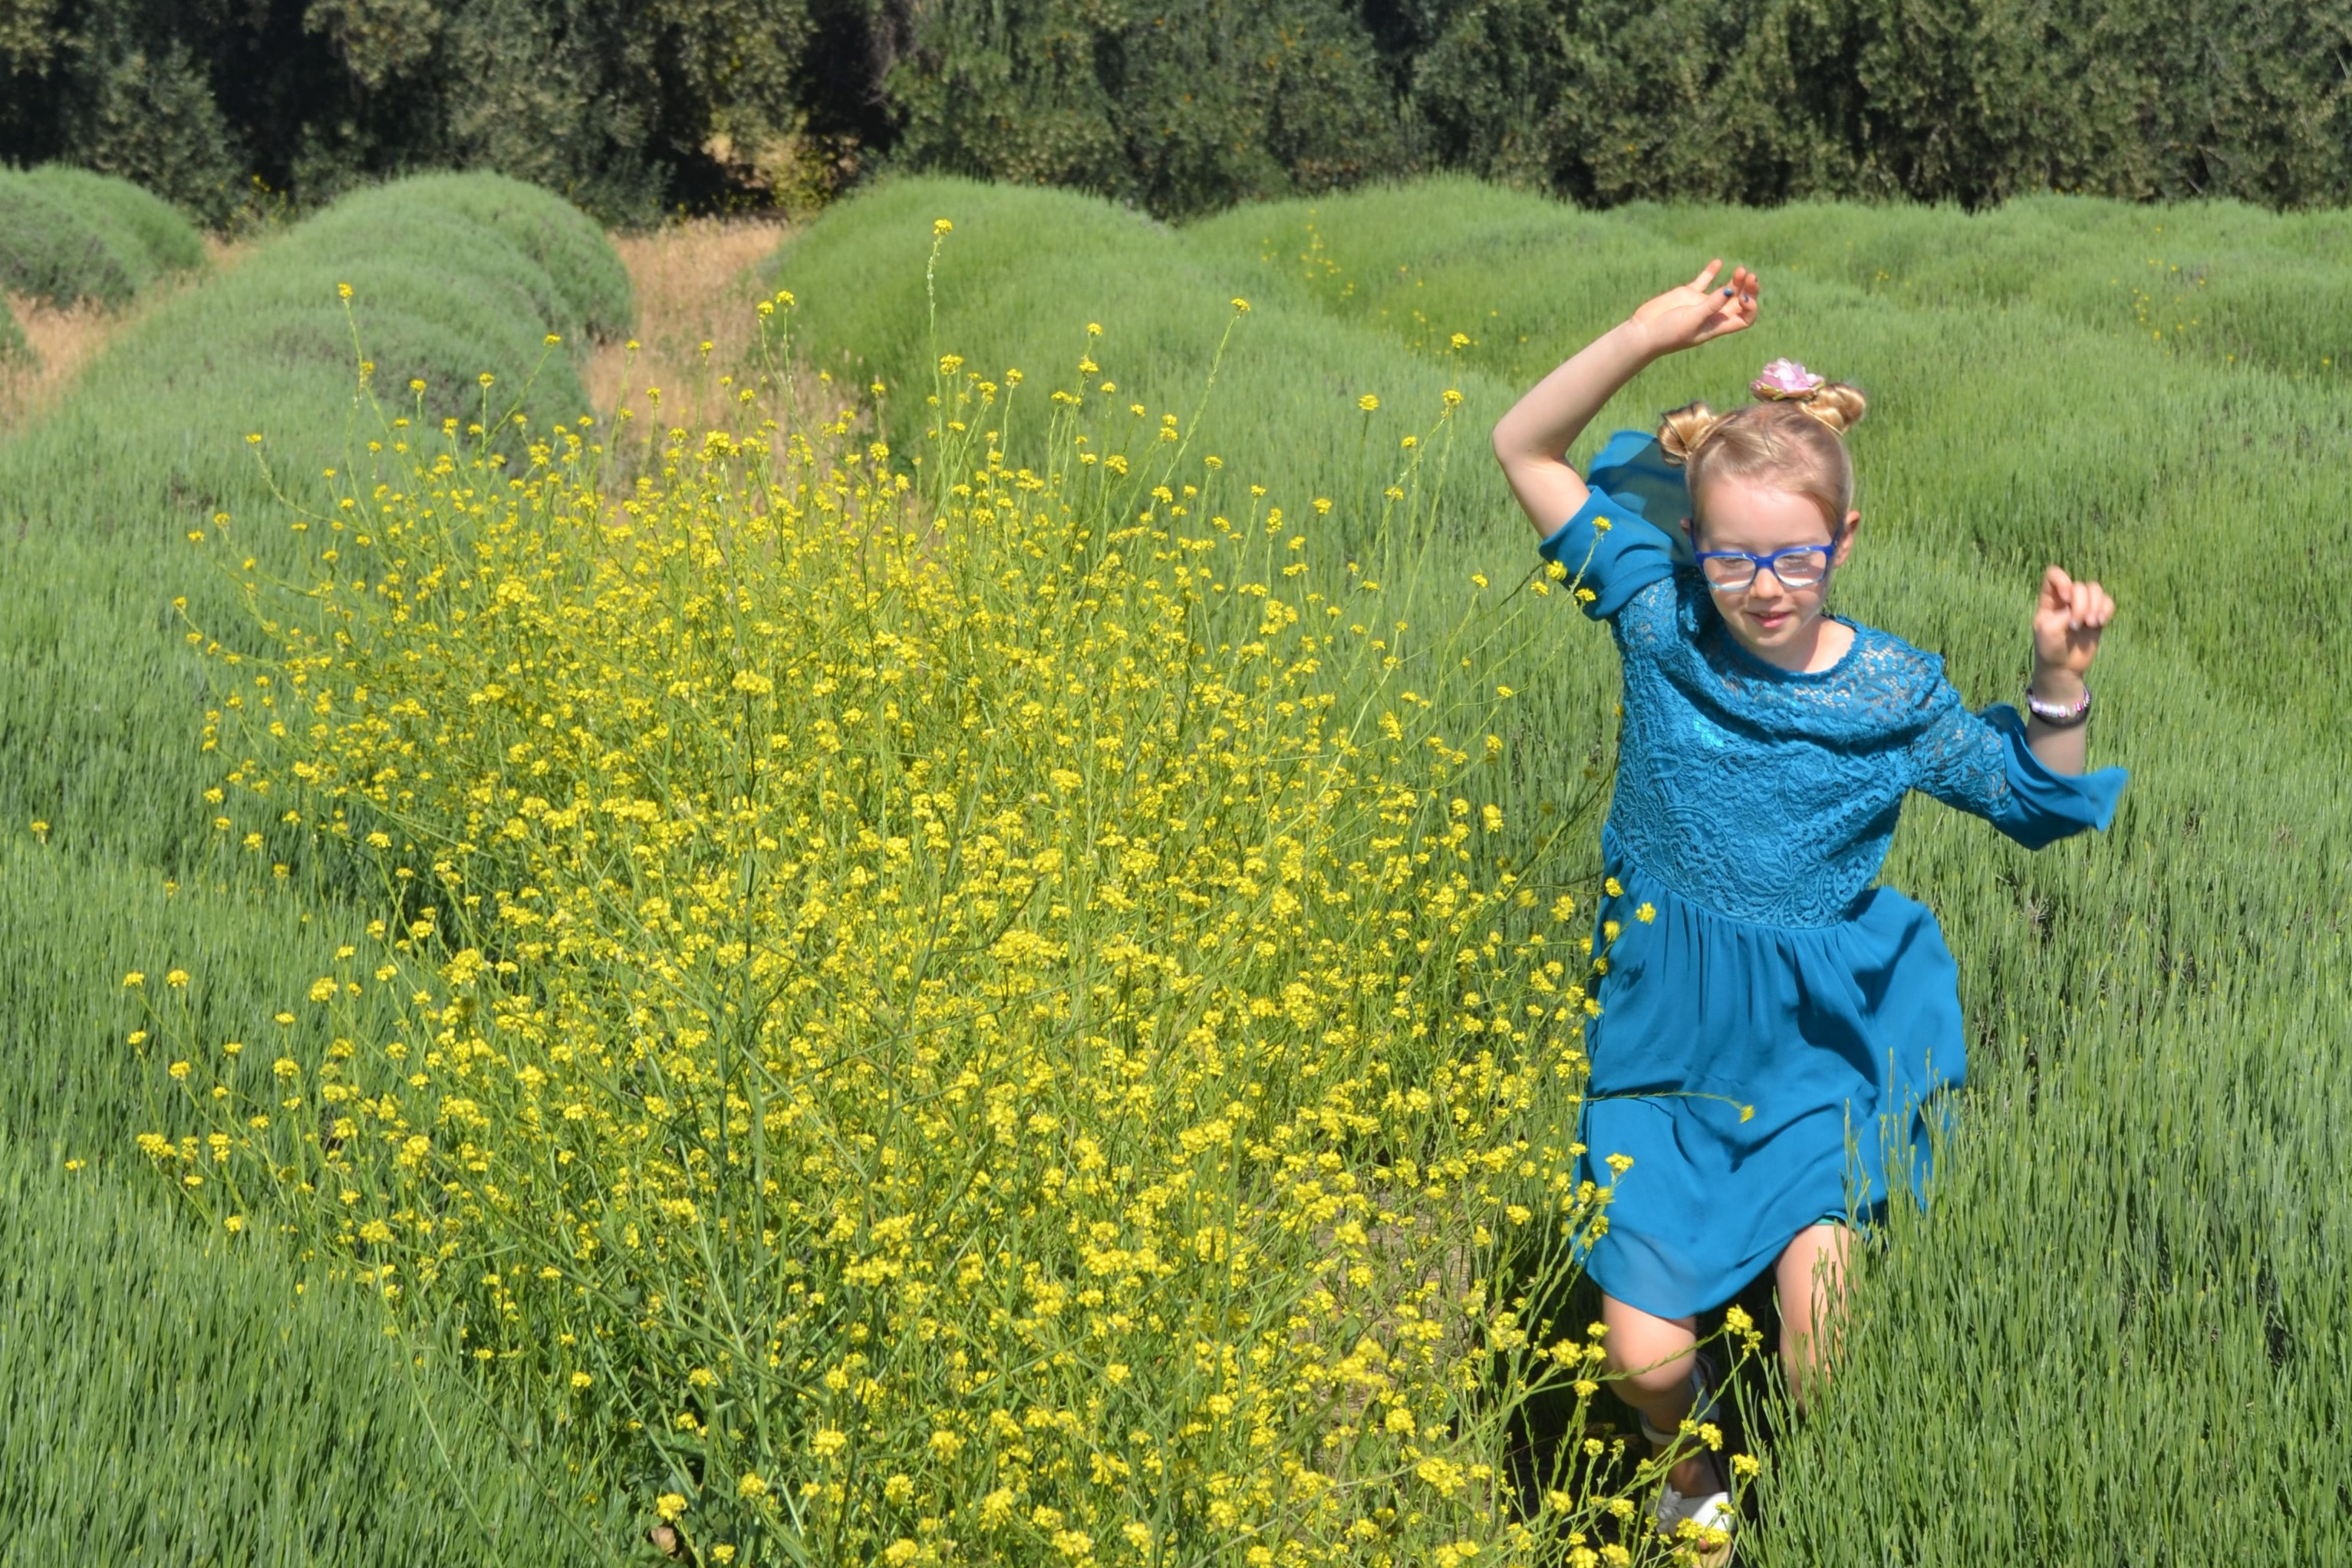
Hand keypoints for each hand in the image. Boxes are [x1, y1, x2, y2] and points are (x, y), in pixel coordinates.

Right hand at [1628, 260, 1758, 356]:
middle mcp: (1713, 314)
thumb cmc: (1669, 333)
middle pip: (1740, 301)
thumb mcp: (1692, 320)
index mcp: (1718, 325)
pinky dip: (1712, 272)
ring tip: (1740, 270)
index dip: (1751, 307)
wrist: (1644, 332)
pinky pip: (1704, 281)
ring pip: (1726, 289)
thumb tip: (1730, 290)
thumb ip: (1711, 305)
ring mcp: (1701, 303)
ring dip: (1736, 280)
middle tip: (1749, 275)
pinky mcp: (1687, 294)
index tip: (1743, 297)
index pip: (1745, 318)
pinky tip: (1718, 262)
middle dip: (1748, 289)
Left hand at [2030, 565, 2113, 686]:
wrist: (2063, 667)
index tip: (2065, 598)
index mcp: (2049, 599)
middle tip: (2076, 625)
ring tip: (2091, 623)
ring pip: (2095, 589)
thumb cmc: (2050, 648)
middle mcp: (2066, 599)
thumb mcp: (2049, 630)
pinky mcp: (2097, 615)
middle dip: (2082, 605)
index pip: (2054, 574)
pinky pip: (2108, 602)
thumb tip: (2084, 607)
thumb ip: (2064, 614)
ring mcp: (2083, 606)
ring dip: (2096, 605)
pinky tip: (2100, 622)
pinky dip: (2106, 609)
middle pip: (2080, 586)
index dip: (2063, 580)